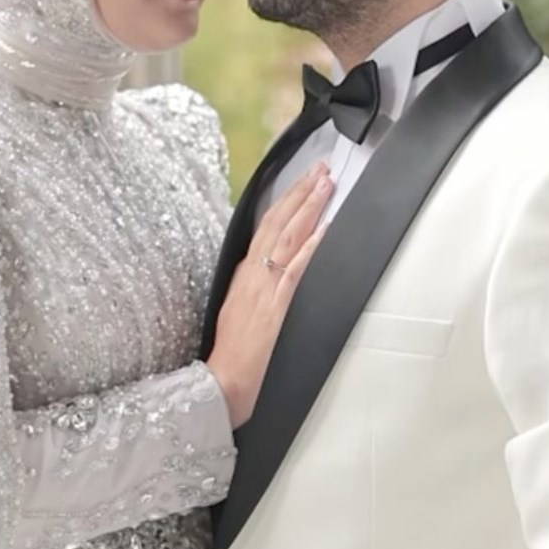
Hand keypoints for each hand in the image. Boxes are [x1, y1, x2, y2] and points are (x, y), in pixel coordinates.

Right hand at [207, 163, 333, 427]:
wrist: (222, 380)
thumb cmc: (230, 351)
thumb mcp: (233, 306)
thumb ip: (248, 283)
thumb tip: (259, 264)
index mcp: (243, 270)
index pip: (266, 224)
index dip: (286, 199)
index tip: (304, 179)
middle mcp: (252, 271)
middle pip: (278, 221)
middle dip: (301, 192)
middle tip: (322, 168)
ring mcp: (264, 285)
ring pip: (288, 236)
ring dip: (309, 207)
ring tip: (326, 185)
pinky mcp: (275, 303)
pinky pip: (295, 267)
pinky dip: (310, 245)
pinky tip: (324, 228)